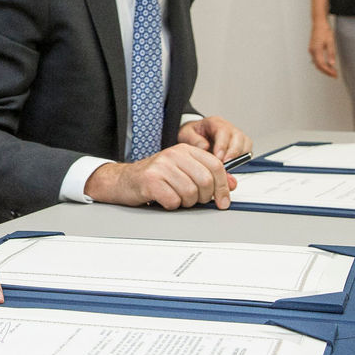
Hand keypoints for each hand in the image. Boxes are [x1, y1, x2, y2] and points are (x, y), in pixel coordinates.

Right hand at [84, 143, 237, 209]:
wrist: (122, 180)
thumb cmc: (154, 177)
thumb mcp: (183, 171)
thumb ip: (207, 175)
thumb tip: (232, 184)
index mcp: (185, 149)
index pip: (216, 166)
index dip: (223, 187)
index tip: (223, 201)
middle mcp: (173, 154)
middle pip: (205, 181)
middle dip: (203, 198)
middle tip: (194, 201)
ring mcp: (161, 166)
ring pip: (190, 193)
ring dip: (185, 203)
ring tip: (175, 197)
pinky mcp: (150, 181)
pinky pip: (173, 201)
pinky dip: (171, 205)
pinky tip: (163, 199)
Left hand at [177, 116, 251, 161]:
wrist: (194, 136)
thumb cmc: (192, 134)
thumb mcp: (186, 134)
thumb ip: (193, 140)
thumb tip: (204, 147)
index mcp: (215, 122)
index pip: (224, 131)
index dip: (223, 145)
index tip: (219, 158)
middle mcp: (228, 127)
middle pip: (239, 137)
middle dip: (233, 153)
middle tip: (225, 165)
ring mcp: (236, 136)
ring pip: (246, 144)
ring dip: (239, 156)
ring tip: (228, 166)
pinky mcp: (240, 145)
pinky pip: (247, 151)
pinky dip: (242, 159)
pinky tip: (232, 165)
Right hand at [309, 20, 337, 76]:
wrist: (319, 23)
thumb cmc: (325, 30)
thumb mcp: (330, 41)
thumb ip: (331, 53)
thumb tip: (332, 64)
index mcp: (316, 50)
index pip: (321, 65)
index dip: (328, 71)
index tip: (335, 75)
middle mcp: (312, 51)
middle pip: (318, 66)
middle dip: (326, 72)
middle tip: (335, 75)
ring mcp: (311, 50)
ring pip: (317, 63)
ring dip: (324, 68)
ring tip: (333, 71)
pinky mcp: (312, 49)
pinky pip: (316, 60)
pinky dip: (322, 64)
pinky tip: (328, 65)